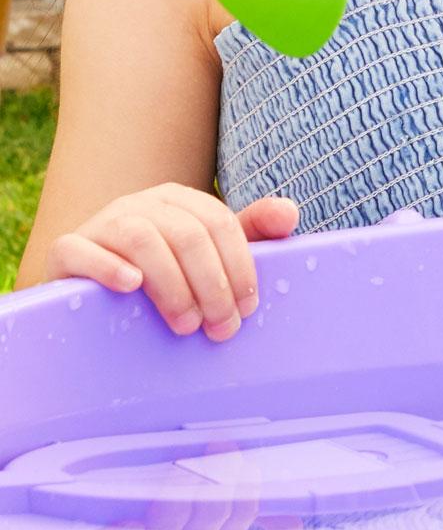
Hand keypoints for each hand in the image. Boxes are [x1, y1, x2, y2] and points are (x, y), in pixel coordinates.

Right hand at [44, 184, 298, 340]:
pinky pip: (82, 249)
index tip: (248, 308)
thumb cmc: (163, 273)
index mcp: (181, 200)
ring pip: (142, 239)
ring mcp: (102, 223)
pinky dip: (108, 267)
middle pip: (187, 234)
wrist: (90, 290)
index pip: (220, 222)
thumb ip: (251, 233)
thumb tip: (290, 212)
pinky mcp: (66, 249)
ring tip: (185, 324)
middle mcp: (142, 203)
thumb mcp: (209, 254)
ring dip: (171, 285)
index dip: (239, 265)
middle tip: (220, 329)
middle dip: (211, 285)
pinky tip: (131, 287)